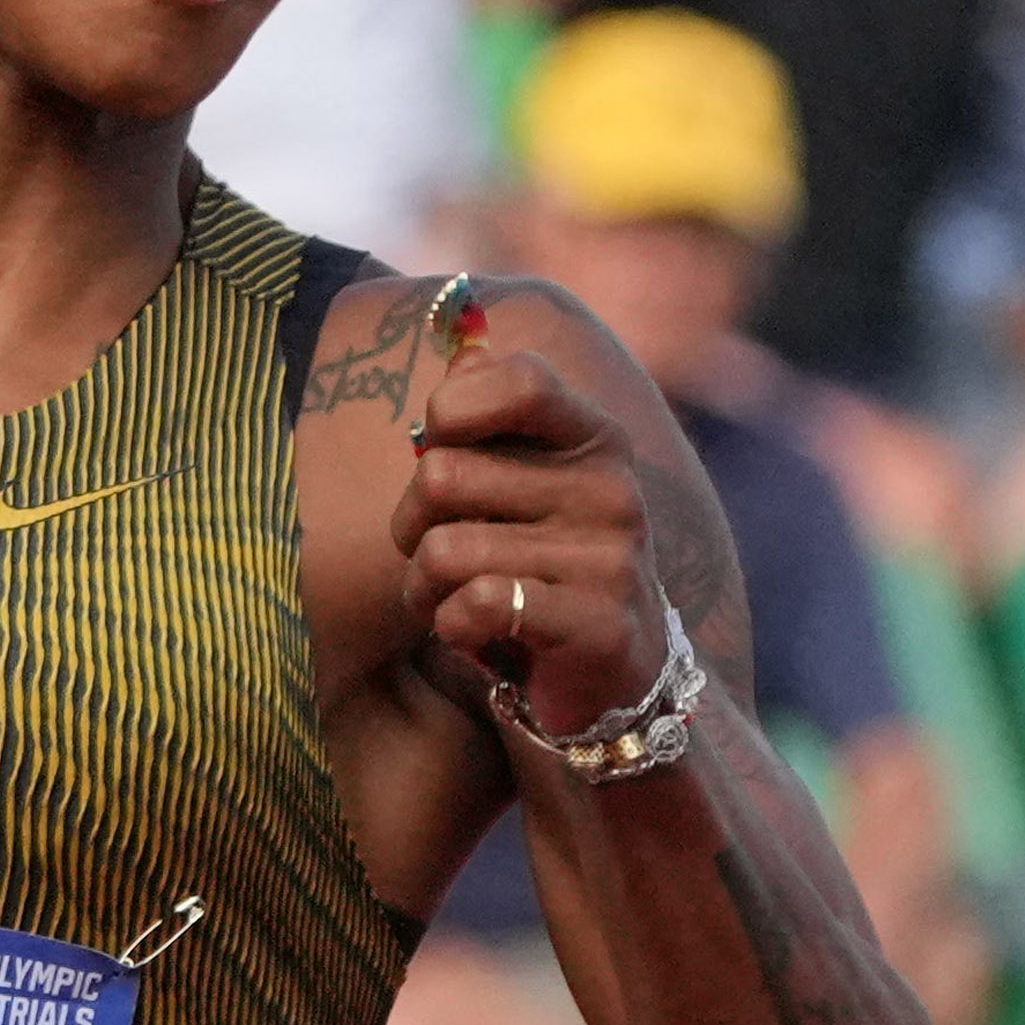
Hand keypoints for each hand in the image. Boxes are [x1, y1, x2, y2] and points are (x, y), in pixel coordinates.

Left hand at [386, 288, 666, 739]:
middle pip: (440, 475)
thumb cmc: (534, 570)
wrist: (602, 685)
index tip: (443, 451)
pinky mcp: (600, 624)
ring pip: (442, 550)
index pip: (515, 380)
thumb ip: (487, 413)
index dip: (449, 413)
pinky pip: (473, 605)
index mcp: (592, 437)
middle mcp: (612, 487)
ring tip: (456, 604)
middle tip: (440, 561)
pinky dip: (451, 628)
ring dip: (423, 590)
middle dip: (412, 526)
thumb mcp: (516, 483)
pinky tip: (479, 637)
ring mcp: (612, 557)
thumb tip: (459, 340)